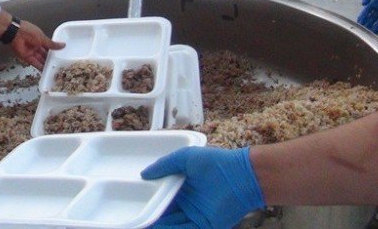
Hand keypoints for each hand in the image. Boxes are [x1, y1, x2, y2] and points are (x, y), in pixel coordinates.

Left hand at [7, 20, 64, 68]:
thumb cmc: (29, 32)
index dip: (53, 51)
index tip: (60, 56)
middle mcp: (36, 45)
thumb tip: (63, 45)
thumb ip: (52, 44)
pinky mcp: (26, 57)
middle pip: (44, 54)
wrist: (15, 33)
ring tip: (53, 69)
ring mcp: (31, 51)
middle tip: (57, 65)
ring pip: (40, 59)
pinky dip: (39, 67)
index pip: (48, 46)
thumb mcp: (42, 38)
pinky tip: (45, 71)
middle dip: (49, 59)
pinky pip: (34, 63)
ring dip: (45, 64)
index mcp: (40, 38)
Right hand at [141, 147, 264, 228]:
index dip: (150, 203)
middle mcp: (188, 204)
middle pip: (165, 215)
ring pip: (172, 225)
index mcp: (183, 188)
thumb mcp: (186, 157)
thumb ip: (165, 164)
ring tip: (142, 227)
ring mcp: (196, 216)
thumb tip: (144, 174)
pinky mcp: (205, 226)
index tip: (135, 207)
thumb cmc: (216, 162)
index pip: (162, 199)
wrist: (242, 176)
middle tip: (135, 221)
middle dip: (152, 219)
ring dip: (159, 227)